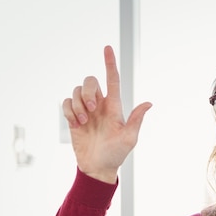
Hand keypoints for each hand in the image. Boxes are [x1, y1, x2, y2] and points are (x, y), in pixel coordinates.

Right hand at [61, 46, 151, 182]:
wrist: (98, 167)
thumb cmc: (116, 154)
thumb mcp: (129, 138)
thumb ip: (136, 120)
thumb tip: (149, 103)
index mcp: (115, 107)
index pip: (113, 80)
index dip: (110, 64)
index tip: (108, 48)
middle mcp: (100, 105)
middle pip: (90, 81)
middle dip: (88, 91)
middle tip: (92, 109)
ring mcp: (86, 110)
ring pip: (76, 90)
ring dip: (77, 104)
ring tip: (83, 122)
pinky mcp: (73, 117)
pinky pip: (66, 102)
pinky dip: (68, 110)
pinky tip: (75, 123)